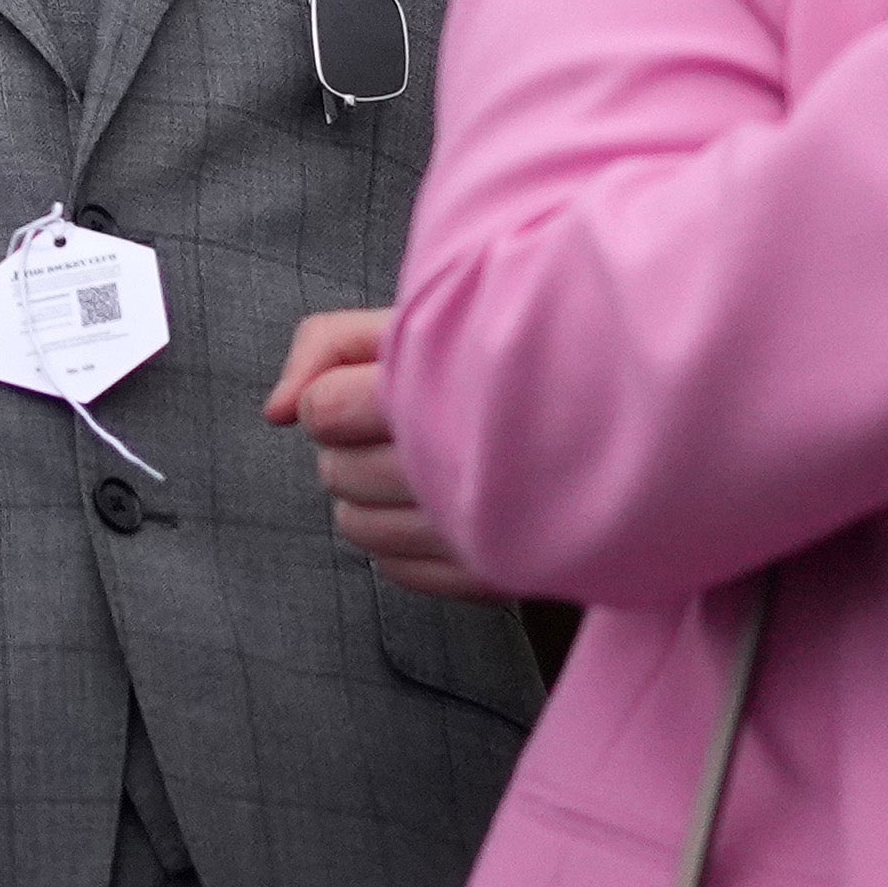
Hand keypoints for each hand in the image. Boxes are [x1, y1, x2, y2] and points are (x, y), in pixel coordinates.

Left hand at [269, 304, 503, 598]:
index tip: (374, 387)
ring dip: (371, 496)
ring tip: (421, 463)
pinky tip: (434, 507)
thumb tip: (274, 412)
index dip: (334, 395)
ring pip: (357, 528)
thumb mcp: (422, 311)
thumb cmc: (507, 349)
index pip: (325, 411)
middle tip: (406, 422)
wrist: (613, 403)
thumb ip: (326, 343)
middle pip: (336, 472)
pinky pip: (396, 570)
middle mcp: (465, 461)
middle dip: (351, 445)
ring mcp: (482, 528)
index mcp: (446, 383)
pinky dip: (401, 543)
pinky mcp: (496, 575)